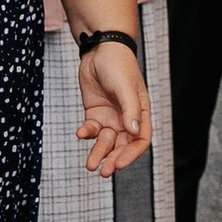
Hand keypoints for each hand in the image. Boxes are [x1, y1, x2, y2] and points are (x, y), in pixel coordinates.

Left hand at [75, 40, 150, 176]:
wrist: (99, 50)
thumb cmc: (118, 65)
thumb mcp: (125, 87)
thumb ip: (130, 110)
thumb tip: (133, 133)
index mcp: (140, 113)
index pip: (140, 140)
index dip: (131, 155)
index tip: (118, 164)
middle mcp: (126, 118)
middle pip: (122, 145)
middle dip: (113, 159)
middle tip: (103, 172)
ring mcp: (110, 117)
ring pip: (105, 142)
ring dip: (98, 153)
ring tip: (90, 166)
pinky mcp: (95, 113)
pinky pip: (91, 130)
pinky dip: (86, 134)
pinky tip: (81, 133)